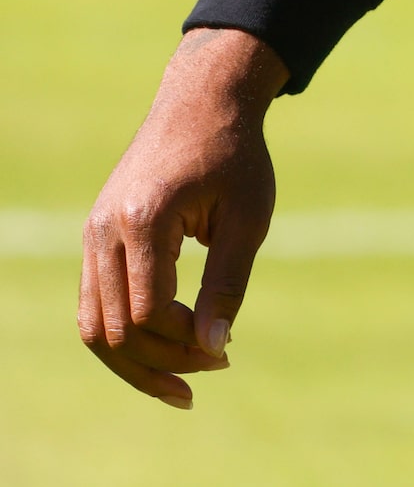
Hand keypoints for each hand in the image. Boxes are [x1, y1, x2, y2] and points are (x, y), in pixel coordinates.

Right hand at [80, 28, 288, 405]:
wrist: (201, 103)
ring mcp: (92, 237)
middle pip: (113, 331)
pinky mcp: (95, 241)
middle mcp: (104, 232)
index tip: (226, 350)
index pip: (150, 310)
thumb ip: (230, 282)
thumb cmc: (235, 155)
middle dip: (161, 361)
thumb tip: (215, 348)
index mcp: (143, 220)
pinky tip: (165, 350)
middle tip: (215, 368)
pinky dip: (125, 336)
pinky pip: (95, 306)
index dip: (187, 340)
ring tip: (183, 384)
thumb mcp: (248, 217)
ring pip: (94, 327)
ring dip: (136, 361)